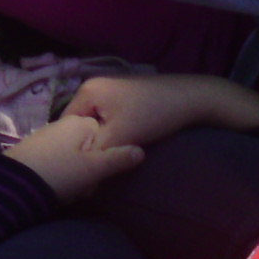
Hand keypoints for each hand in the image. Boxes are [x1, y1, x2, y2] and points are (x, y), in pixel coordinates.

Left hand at [3, 113, 144, 202]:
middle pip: (89, 147)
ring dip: (75, 174)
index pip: (106, 136)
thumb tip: (140, 151)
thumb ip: (117, 159)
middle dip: (89, 168)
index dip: (106, 159)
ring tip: (67, 190)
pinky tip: (55, 186)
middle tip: (81, 187)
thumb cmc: (59, 173)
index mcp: (80, 123)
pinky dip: (60, 173)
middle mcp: (63, 123)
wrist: (14, 182)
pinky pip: (58, 160)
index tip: (98, 177)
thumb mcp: (93, 169)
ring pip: (74, 156)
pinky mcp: (34, 147)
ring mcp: (47, 134)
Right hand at [64, 74, 258, 149]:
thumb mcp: (120, 136)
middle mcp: (93, 85)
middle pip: (80, 122)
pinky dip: (111, 130)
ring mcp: (109, 88)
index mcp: (86, 91)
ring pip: (95, 121)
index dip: (71, 148)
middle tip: (95, 165)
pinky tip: (121, 143)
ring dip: (100, 139)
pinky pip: (107, 116)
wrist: (193, 98)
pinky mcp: (124, 94)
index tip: (79, 168)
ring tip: (108, 156)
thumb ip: (97, 154)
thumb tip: (80, 173)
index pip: (65, 124)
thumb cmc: (153, 115)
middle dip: (87, 143)